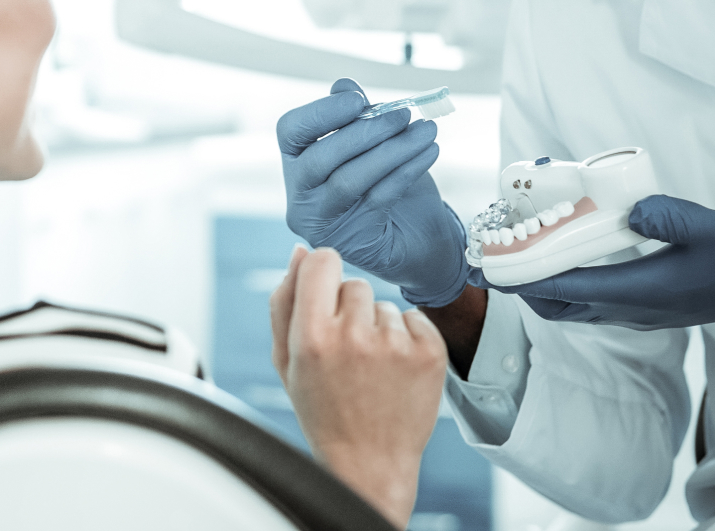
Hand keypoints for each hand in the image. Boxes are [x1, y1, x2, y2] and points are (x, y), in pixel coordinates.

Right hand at [271, 245, 445, 529]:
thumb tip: (300, 251)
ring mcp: (395, 345)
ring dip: (379, 329)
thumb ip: (284, 302)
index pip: (321, 261)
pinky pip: (415, 318)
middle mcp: (354, 336)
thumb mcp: (286, 361)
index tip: (325, 295)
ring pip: (385, 305)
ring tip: (372, 370)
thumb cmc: (322, 410)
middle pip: (355, 285)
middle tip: (347, 355)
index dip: (322, 274)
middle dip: (349, 311)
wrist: (368, 463)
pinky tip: (396, 371)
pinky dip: (407, 339)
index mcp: (311, 336)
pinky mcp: (430, 353)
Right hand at [278, 78, 468, 306]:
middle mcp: (300, 196)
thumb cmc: (389, 184)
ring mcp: (322, 223)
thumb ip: (355, 116)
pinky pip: (378, 198)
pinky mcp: (351, 241)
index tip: (359, 99)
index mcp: (297, 163)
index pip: (291, 131)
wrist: (418, 237)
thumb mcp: (374, 144)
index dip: (321, 112)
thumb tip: (344, 86)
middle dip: (364, 132)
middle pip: (318, 158)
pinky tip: (430, 151)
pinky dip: (407, 170)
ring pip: (349, 180)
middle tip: (403, 114)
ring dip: (392, 150)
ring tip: (425, 130)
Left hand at [481, 195, 714, 342]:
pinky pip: (597, 300)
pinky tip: (570, 250)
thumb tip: (630, 208)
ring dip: (546, 285)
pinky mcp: (654, 303)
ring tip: (524, 251)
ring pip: (577, 307)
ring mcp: (645, 310)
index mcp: (643, 292)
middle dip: (524, 285)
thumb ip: (670, 217)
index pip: (568, 289)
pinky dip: (571, 282)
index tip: (492, 264)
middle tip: (497, 254)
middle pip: (562, 306)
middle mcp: (636, 309)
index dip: (525, 278)